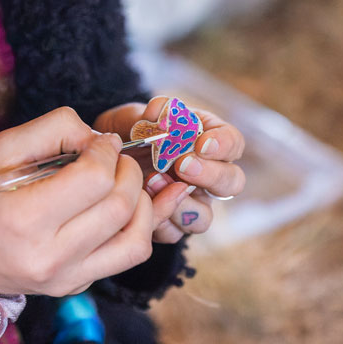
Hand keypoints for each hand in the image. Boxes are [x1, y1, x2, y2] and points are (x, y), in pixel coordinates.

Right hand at [0, 107, 188, 296]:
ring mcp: (65, 278)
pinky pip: (126, 259)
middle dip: (128, 172)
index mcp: (24, 218)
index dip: (106, 151)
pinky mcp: (75, 286)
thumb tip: (97, 137)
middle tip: (116, 158)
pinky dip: (138, 228)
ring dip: (144, 204)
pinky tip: (132, 208)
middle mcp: (49, 256)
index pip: (93, 180)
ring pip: (136, 241)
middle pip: (119, 207)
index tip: (101, 142)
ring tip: (126, 183)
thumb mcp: (1, 149)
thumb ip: (52, 130)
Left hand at [94, 96, 245, 242]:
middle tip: (183, 165)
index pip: (233, 142)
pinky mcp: (170, 224)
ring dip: (181, 203)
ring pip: (204, 217)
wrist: (108, 155)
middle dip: (210, 175)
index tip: (203, 143)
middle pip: (231, 183)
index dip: (223, 145)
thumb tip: (159, 110)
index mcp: (208, 141)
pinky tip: (143, 202)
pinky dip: (160, 220)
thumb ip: (151, 112)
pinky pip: (174, 233)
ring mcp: (192, 202)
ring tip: (154, 181)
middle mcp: (208, 175)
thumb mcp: (138, 115)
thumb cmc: (131, 130)